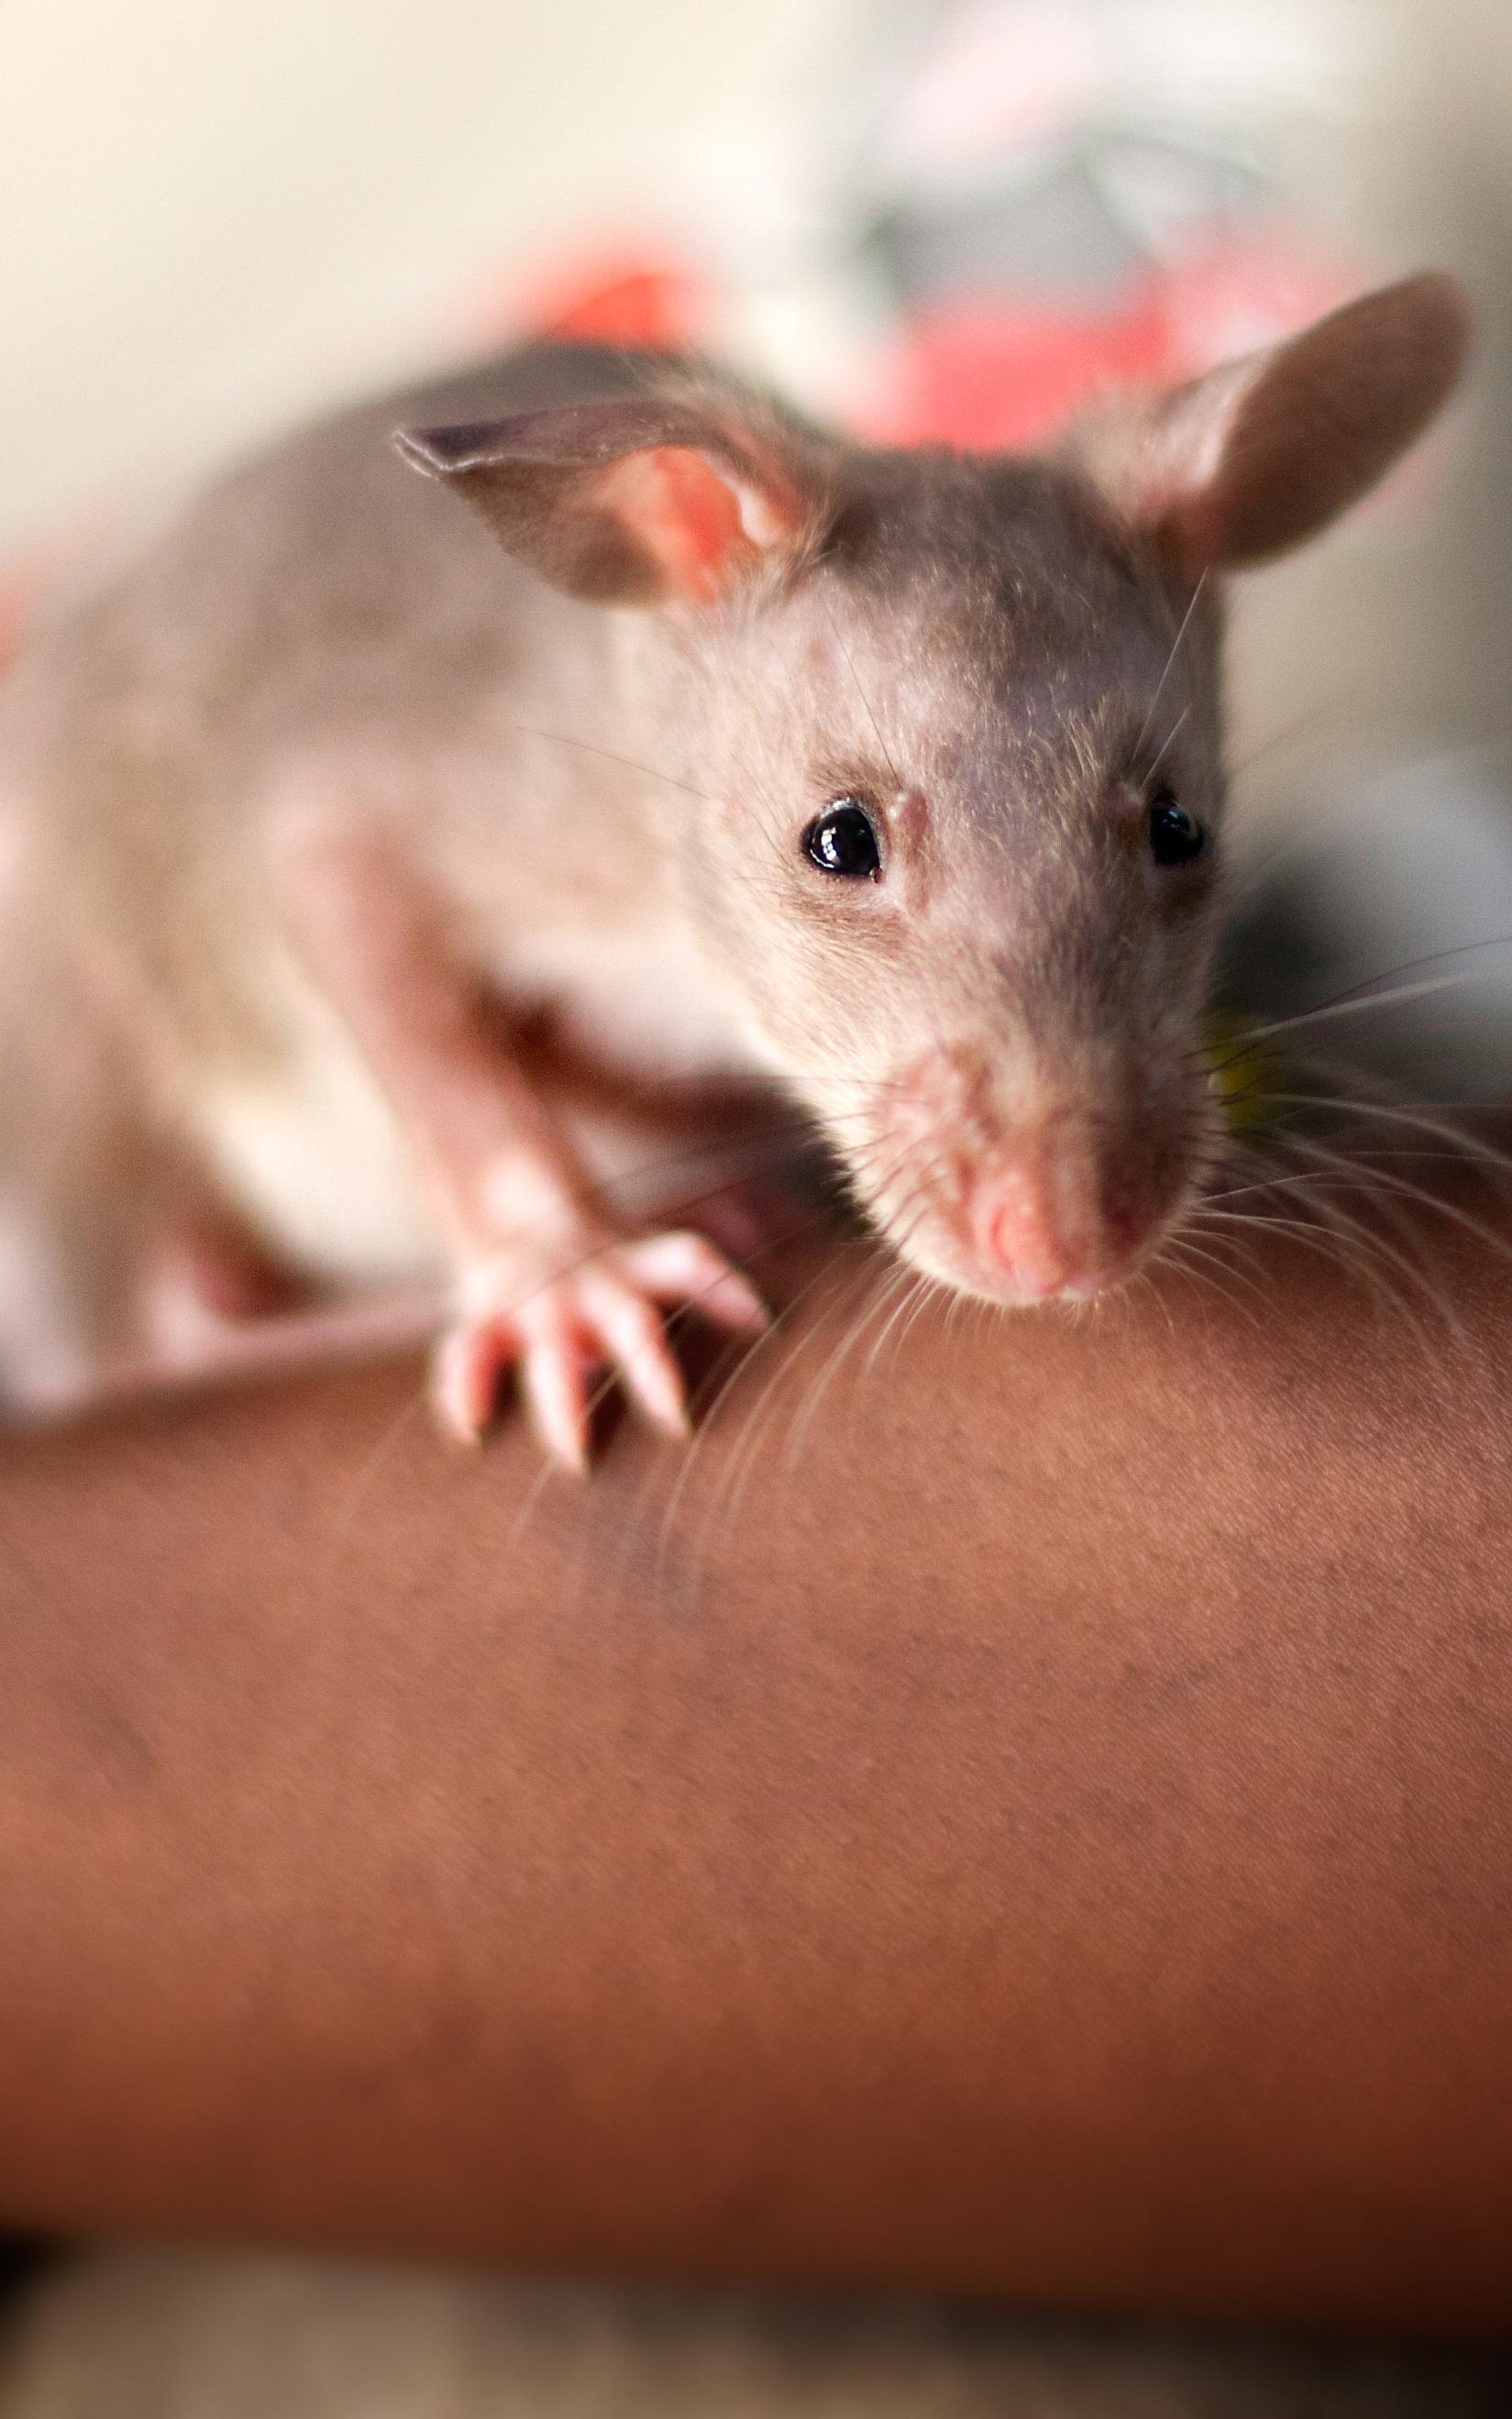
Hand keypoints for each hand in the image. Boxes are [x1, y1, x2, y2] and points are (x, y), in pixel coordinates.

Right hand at [431, 1225, 767, 1470]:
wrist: (512, 1210)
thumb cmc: (609, 1263)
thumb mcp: (655, 1257)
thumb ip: (710, 1286)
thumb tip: (772, 1319)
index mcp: (640, 1270)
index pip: (691, 1267)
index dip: (725, 1291)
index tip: (761, 1325)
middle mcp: (592, 1290)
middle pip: (630, 1327)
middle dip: (652, 1372)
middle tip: (678, 1425)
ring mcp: (536, 1308)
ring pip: (552, 1357)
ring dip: (564, 1405)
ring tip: (577, 1458)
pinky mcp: (482, 1322)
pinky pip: (466, 1354)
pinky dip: (464, 1386)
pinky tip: (472, 1426)